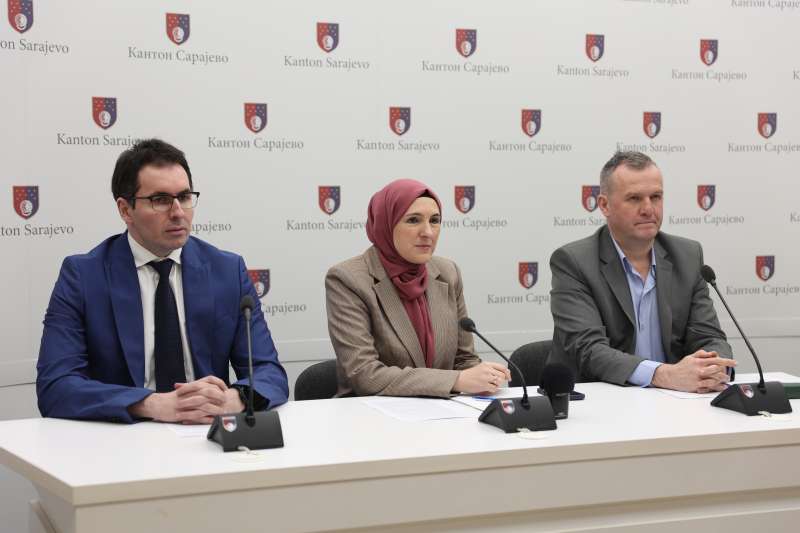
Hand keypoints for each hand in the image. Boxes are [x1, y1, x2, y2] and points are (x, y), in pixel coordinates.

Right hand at [128, 376, 242, 423]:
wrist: (156, 404)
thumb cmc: (171, 398)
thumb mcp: (185, 390)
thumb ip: (197, 388)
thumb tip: (212, 388)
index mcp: (190, 386)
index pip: (208, 380)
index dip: (219, 383)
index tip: (225, 388)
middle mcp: (188, 392)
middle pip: (207, 390)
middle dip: (218, 395)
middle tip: (225, 399)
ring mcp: (185, 403)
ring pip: (202, 403)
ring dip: (213, 407)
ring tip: (221, 410)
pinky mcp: (181, 414)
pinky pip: (195, 416)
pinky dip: (205, 418)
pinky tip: (212, 419)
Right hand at [453, 362, 511, 393]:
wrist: (460, 379)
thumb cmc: (469, 375)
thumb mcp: (481, 367)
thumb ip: (492, 369)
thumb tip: (504, 373)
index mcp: (487, 364)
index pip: (502, 367)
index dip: (507, 373)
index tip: (508, 377)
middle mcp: (487, 370)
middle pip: (502, 375)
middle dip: (501, 380)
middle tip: (497, 382)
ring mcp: (485, 377)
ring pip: (499, 382)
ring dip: (497, 385)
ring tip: (490, 384)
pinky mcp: (484, 385)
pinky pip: (494, 388)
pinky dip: (493, 390)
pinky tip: (488, 388)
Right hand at [651, 350, 735, 392]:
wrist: (670, 376)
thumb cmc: (681, 367)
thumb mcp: (690, 357)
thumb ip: (702, 354)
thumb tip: (713, 353)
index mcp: (698, 361)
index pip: (716, 360)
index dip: (727, 361)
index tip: (734, 363)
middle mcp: (699, 369)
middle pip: (717, 370)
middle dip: (725, 372)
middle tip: (728, 374)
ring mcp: (698, 378)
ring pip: (715, 379)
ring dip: (723, 379)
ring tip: (725, 380)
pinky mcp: (696, 386)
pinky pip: (710, 387)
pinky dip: (717, 387)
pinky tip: (721, 387)